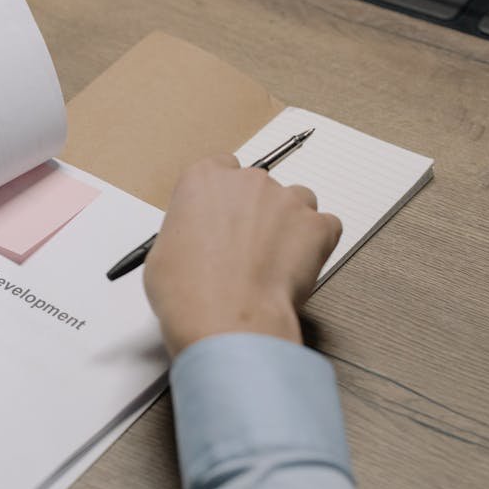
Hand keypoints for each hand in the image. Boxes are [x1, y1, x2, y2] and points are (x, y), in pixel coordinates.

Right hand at [143, 155, 341, 354]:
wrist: (224, 319)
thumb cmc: (188, 292)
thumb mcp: (162, 253)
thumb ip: (185, 233)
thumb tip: (192, 246)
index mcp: (203, 179)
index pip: (221, 168)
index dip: (224, 197)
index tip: (224, 216)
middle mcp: (246, 181)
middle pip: (260, 186)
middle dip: (257, 212)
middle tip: (247, 249)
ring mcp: (286, 200)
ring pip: (297, 201)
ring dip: (289, 224)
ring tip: (274, 261)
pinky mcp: (317, 226)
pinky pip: (326, 226)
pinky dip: (317, 244)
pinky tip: (297, 268)